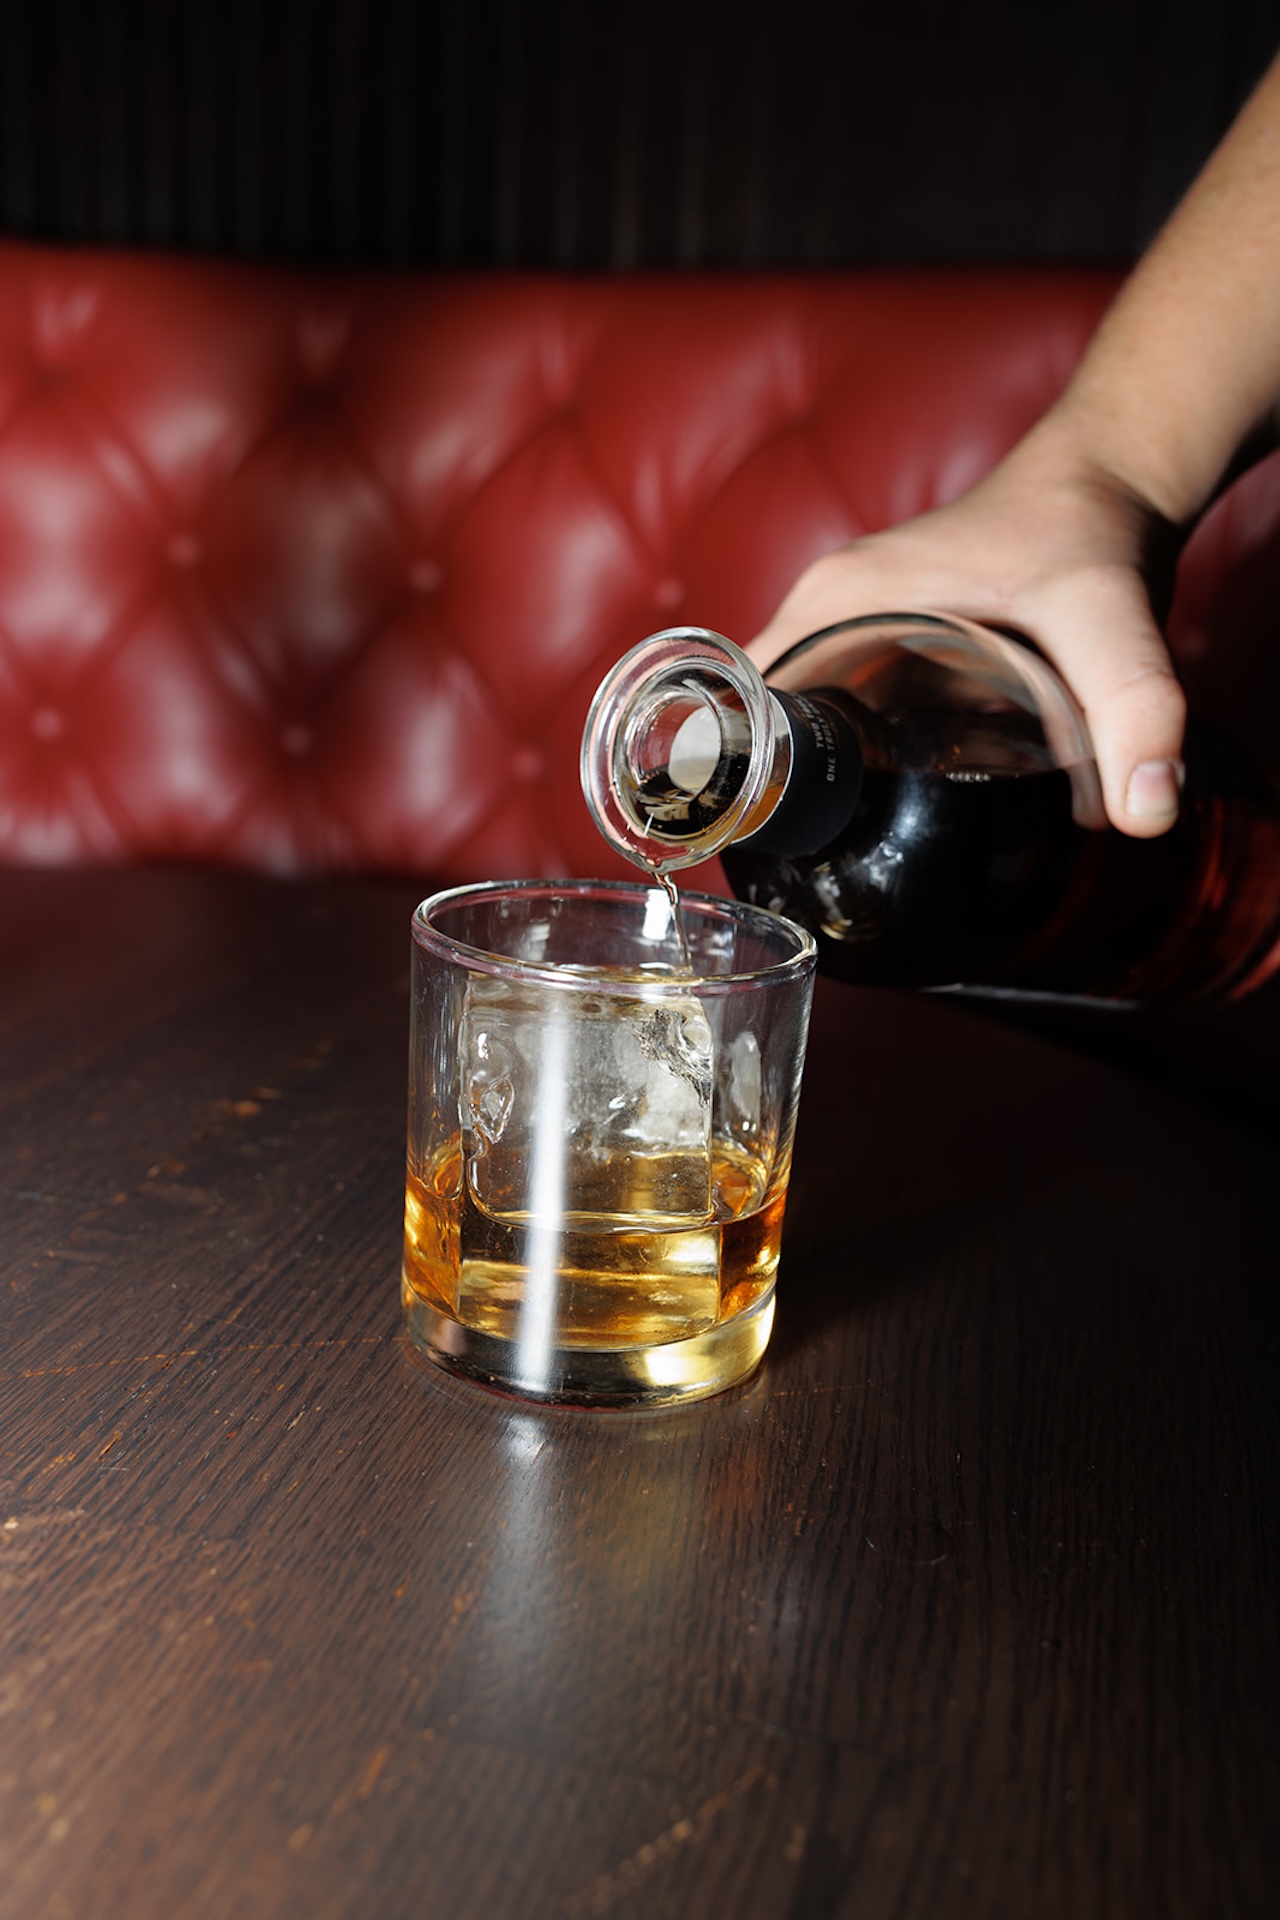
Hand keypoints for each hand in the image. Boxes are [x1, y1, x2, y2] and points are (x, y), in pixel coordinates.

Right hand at [747, 418, 1187, 836]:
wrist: (1107, 475)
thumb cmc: (1088, 527)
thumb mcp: (1107, 619)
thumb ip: (1134, 707)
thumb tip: (1145, 814)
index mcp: (837, 600)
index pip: (736, 698)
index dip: (731, 774)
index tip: (758, 846)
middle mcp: (830, 608)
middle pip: (760, 718)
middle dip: (773, 797)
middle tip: (816, 873)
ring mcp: (853, 620)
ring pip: (798, 716)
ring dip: (807, 780)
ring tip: (841, 858)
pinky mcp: (885, 635)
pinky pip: (837, 703)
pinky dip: (845, 757)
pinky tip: (883, 812)